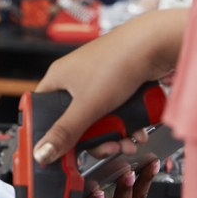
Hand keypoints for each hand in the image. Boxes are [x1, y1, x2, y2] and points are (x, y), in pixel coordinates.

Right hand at [33, 7, 187, 165]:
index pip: (43, 111)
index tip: (61, 151)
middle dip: (96, 140)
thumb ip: (65, 132)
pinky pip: (117, 112)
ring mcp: (99, 81)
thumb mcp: (88, 106)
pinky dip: (127, 124)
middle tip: (108, 147)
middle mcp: (77, 78)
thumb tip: (41, 153)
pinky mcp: (119, 84)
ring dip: (116, 135)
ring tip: (128, 142)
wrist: (156, 44)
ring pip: (100, 119)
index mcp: (59, 78)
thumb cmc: (118, 60)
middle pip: (77, 121)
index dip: (50, 132)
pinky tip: (138, 131)